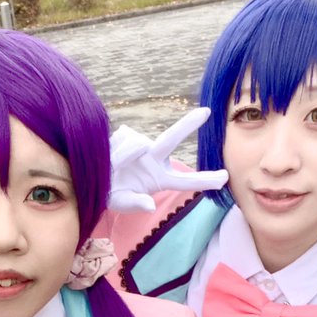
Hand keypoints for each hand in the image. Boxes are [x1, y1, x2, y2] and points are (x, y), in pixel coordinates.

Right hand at [108, 108, 229, 212]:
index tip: (225, 177)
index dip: (204, 180)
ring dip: (122, 157)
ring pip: (136, 143)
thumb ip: (135, 204)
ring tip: (111, 169)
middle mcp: (153, 158)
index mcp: (159, 178)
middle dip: (187, 125)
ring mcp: (140, 145)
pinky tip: (106, 157)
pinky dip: (113, 150)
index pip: (185, 180)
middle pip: (171, 139)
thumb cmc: (111, 195)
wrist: (91, 180)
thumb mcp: (122, 203)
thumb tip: (149, 205)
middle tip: (206, 111)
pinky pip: (121, 139)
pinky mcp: (126, 134)